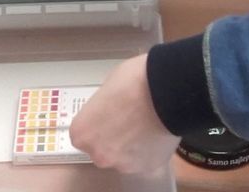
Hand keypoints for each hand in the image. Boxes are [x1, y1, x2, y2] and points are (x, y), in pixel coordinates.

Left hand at [69, 55, 180, 174]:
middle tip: (129, 119)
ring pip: (124, 157)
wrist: (165, 91)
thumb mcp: (108, 86)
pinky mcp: (146, 167)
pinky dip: (149, 150)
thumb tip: (109, 108)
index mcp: (82, 132)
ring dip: (131, 145)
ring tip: (145, 125)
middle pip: (102, 149)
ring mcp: (122, 164)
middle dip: (113, 137)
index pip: (84, 134)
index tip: (108, 115)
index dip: (98, 123)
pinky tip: (156, 132)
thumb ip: (102, 106)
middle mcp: (98, 153)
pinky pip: (144, 159)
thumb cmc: (134, 82)